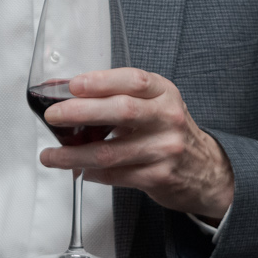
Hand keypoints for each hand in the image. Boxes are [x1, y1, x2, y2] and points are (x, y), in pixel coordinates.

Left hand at [40, 69, 232, 221]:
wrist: (206, 170)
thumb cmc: (168, 131)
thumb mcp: (153, 104)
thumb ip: (116, 96)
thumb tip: (64, 92)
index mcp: (164, 93)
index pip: (133, 81)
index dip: (101, 81)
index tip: (73, 85)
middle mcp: (167, 118)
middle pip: (121, 112)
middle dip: (80, 112)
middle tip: (53, 116)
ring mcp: (165, 149)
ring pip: (112, 151)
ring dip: (74, 155)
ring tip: (51, 155)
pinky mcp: (159, 177)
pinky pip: (116, 176)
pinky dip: (92, 173)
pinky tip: (79, 170)